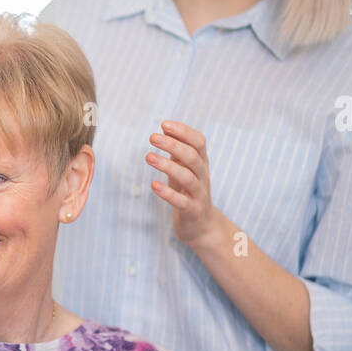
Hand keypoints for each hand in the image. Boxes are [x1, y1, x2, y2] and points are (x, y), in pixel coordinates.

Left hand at [146, 119, 220, 248]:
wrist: (202, 226)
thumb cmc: (189, 192)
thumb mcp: (184, 169)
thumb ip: (177, 152)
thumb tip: (164, 129)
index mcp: (201, 163)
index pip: (199, 142)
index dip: (183, 132)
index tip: (164, 124)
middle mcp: (203, 176)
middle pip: (192, 157)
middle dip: (173, 145)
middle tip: (153, 137)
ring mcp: (199, 194)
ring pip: (187, 177)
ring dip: (167, 165)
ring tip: (148, 157)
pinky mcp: (192, 211)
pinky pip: (181, 201)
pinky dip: (167, 193)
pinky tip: (153, 185)